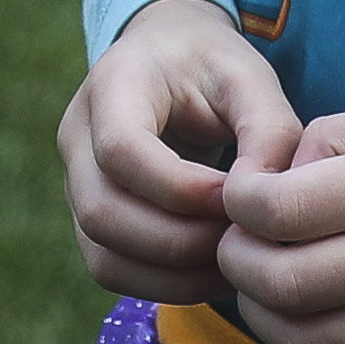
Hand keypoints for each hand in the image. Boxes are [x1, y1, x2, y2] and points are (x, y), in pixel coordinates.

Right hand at [61, 0, 297, 304]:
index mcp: (112, 85)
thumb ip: (269, 130)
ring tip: (236, 263)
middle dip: (180, 242)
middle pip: (102, 213)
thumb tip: (262, 199)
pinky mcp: (90, 219)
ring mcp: (75, 183)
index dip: (180, 188)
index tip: (237, 198)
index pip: (120, 150)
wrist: (170, 58)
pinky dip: (165, 286)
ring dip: (174, 274)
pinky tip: (215, 272)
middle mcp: (77, 137)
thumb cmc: (212, 66)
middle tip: (243, 241)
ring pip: (103, 255)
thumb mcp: (250, 78)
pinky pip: (113, 271)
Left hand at [213, 98, 344, 343]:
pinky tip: (307, 309)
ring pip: (305, 342)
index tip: (240, 191)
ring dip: (262, 313)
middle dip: (236, 262)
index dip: (237, 203)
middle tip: (236, 239)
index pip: (280, 211)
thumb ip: (334, 140)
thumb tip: (268, 181)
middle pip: (281, 283)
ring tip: (263, 278)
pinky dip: (308, 342)